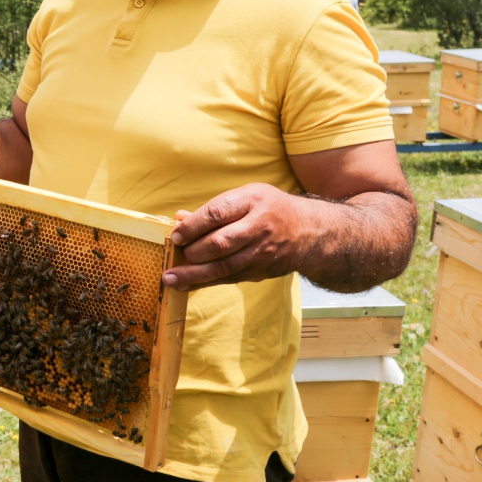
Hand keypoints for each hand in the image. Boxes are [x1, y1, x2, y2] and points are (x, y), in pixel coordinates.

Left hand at [162, 184, 311, 290]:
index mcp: (253, 201)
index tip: (176, 235)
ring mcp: (262, 252)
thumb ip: (214, 208)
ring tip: (170, 278)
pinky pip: (230, 278)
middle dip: (193, 252)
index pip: (217, 213)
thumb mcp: (246, 197)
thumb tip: (179, 219)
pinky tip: (187, 285)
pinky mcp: (262, 271)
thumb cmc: (270, 209)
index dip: (193, 226)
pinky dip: (206, 282)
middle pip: (220, 243)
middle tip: (174, 254)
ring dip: (194, 274)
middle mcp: (260, 227)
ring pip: (224, 266)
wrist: (311, 232)